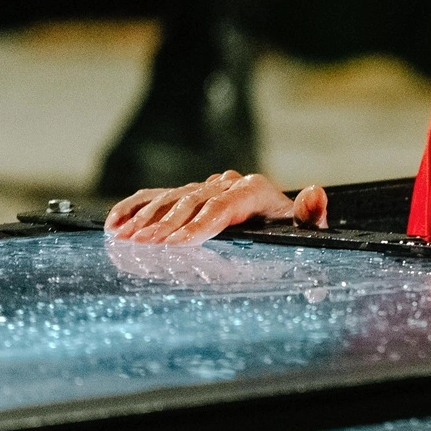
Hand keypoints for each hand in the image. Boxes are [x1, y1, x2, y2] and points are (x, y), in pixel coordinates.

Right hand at [105, 171, 327, 244]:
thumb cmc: (293, 235)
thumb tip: (315, 194)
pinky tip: (115, 224)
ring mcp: (203, 187)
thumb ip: (310, 217)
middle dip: (166, 225)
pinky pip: (157, 196)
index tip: (177, 244)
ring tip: (124, 238)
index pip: (222, 206)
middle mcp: (226, 184)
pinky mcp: (187, 194)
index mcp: (253, 191)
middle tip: (143, 246)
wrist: (281, 225)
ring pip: (170, 198)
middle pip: (191, 202)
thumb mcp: (308, 232)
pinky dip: (134, 207)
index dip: (198, 224)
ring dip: (145, 218)